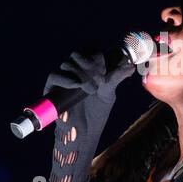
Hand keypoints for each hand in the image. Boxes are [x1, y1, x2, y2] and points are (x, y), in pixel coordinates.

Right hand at [44, 51, 134, 181]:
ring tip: (92, 89)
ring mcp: (63, 77)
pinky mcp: (52, 88)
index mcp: (89, 67)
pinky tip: (76, 85)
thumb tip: (130, 66)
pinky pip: (55, 76)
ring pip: (67, 64)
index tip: (104, 68)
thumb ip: (116, 78)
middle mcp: (75, 69)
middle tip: (100, 77)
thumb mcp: (109, 93)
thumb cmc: (97, 111)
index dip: (96, 55)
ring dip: (81, 73)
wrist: (84, 131)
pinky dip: (66, 79)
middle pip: (77, 54)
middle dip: (89, 63)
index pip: (89, 50)